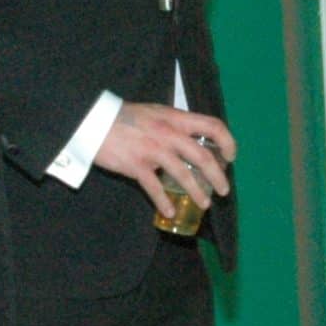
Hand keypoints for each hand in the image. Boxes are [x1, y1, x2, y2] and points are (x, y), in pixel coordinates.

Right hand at [93, 102, 235, 219]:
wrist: (94, 121)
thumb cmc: (126, 118)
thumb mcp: (156, 113)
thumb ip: (174, 125)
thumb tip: (192, 139)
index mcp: (176, 118)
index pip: (213, 125)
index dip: (227, 141)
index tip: (231, 156)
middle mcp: (168, 133)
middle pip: (203, 156)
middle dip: (218, 176)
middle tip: (223, 190)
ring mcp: (153, 150)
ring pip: (183, 175)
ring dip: (197, 193)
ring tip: (205, 204)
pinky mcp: (136, 166)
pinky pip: (155, 188)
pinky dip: (164, 203)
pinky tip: (169, 212)